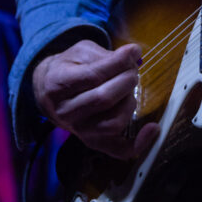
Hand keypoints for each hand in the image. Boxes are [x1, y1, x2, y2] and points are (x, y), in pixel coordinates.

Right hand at [32, 39, 158, 159]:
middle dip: (126, 80)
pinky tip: (153, 128)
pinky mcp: (93, 142)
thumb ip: (104, 54)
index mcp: (58, 84)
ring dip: (130, 102)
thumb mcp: (80, 52)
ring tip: (129, 88)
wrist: (48, 91)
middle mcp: (66, 112)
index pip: (93, 76)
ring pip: (113, 122)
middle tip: (132, 70)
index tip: (133, 51)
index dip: (119, 62)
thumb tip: (133, 56)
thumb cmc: (69, 67)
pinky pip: (118, 150)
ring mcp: (79, 130)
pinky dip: (139, 142)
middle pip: (104, 99)